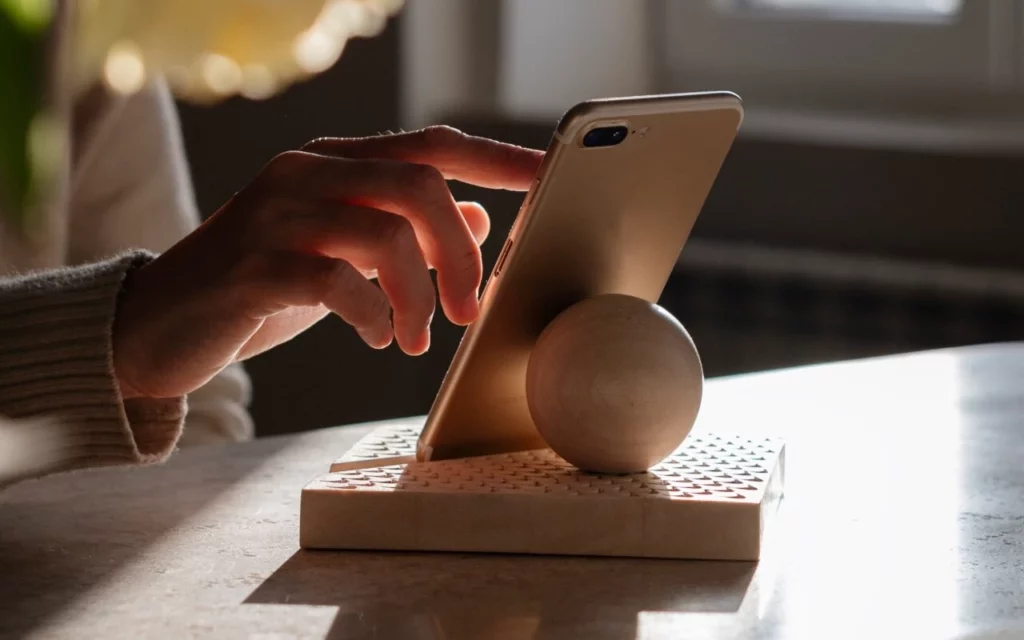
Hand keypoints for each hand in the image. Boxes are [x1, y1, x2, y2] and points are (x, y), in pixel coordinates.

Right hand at [113, 126, 542, 398]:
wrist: (161, 322)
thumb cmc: (263, 286)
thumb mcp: (342, 253)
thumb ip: (405, 231)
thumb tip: (485, 223)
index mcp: (335, 163)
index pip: (433, 144)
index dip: (498, 159)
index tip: (550, 178)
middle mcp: (306, 174)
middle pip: (420, 185)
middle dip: (460, 251)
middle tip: (469, 309)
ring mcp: (275, 216)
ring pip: (385, 234)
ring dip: (419, 297)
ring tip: (416, 339)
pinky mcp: (253, 267)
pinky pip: (338, 282)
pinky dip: (373, 316)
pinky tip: (377, 337)